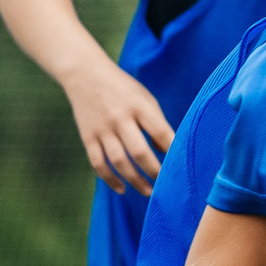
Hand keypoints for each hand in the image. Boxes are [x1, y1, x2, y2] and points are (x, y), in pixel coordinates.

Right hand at [64, 63, 174, 195]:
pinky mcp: (88, 136)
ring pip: (119, 161)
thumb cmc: (122, 88)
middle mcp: (120, 118)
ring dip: (135, 180)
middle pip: (139, 151)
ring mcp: (102, 129)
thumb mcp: (144, 98)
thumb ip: (156, 123)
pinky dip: (110, 179)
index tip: (180, 165)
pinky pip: (99, 163)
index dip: (172, 150)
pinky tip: (122, 188)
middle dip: (154, 172)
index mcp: (139, 105)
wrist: (85, 75)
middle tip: (164, 185)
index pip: (160, 131)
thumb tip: (165, 152)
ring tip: (148, 191)